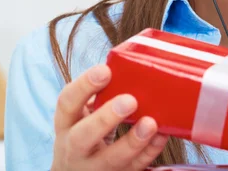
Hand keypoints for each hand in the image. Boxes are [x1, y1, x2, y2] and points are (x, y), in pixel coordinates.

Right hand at [51, 64, 167, 170]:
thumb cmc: (85, 132)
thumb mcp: (81, 114)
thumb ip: (99, 96)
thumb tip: (131, 66)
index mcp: (66, 123)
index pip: (66, 102)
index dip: (84, 85)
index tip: (105, 70)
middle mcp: (74, 147)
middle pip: (83, 137)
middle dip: (105, 118)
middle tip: (129, 100)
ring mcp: (94, 167)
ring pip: (111, 160)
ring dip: (132, 142)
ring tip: (151, 123)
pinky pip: (133, 169)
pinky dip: (149, 153)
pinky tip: (161, 136)